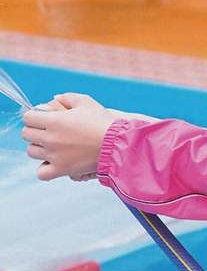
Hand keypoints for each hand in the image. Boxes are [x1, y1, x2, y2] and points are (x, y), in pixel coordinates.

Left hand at [20, 92, 157, 182]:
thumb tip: (54, 98)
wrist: (116, 144)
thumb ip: (67, 98)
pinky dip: (44, 168)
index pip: (28, 117)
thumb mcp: (86, 103)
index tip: (43, 118)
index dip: (34, 116)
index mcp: (54, 120)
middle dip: (35, 130)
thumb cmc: (102, 122)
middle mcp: (50, 138)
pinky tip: (53, 162)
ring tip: (52, 146)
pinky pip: (41, 173)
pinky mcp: (61, 169)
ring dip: (39, 147)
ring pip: (31, 152)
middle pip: (26, 134)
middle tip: (48, 131)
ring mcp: (54, 155)